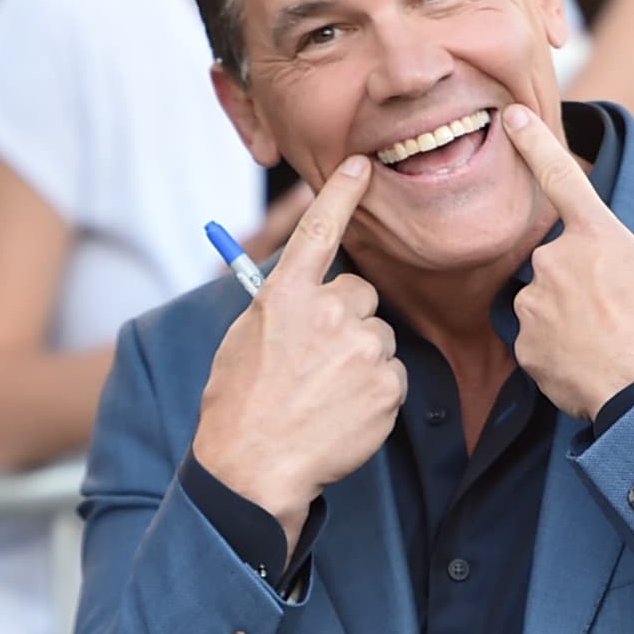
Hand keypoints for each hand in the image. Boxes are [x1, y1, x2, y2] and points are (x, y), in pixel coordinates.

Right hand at [192, 156, 405, 553]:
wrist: (254, 468)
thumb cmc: (240, 406)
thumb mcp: (244, 339)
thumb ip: (279, 306)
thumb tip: (303, 291)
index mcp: (285, 294)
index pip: (318, 228)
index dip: (341, 193)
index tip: (360, 165)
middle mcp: (327, 311)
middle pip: (360, 294)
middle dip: (347, 319)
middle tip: (318, 361)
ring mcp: (361, 347)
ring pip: (378, 337)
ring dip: (361, 359)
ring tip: (325, 394)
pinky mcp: (388, 384)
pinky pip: (393, 375)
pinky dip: (375, 394)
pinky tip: (343, 413)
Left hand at [504, 106, 633, 420]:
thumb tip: (626, 284)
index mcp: (599, 235)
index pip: (560, 175)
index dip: (534, 142)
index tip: (512, 116)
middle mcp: (557, 260)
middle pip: (555, 266)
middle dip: (575, 288)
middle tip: (612, 319)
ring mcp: (535, 302)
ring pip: (541, 306)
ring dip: (564, 323)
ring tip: (603, 348)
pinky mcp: (523, 344)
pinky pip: (535, 344)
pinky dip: (556, 356)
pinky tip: (586, 369)